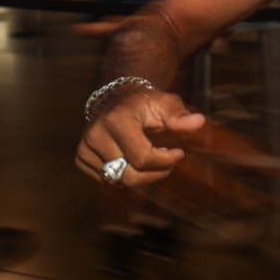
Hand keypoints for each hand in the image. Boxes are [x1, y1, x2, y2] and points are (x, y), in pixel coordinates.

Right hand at [75, 88, 205, 186]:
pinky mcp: (80, 159)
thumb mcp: (165, 102)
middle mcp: (95, 134)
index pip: (142, 157)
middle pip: (129, 175)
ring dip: (141, 176)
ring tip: (152, 160)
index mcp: (117, 119)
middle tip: (168, 162)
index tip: (179, 153)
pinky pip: (107, 181)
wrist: (116, 99)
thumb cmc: (145, 103)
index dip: (165, 161)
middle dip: (155, 173)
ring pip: (118, 181)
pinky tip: (132, 160)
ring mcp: (84, 148)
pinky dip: (124, 176)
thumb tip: (198, 122)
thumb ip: (180, 115)